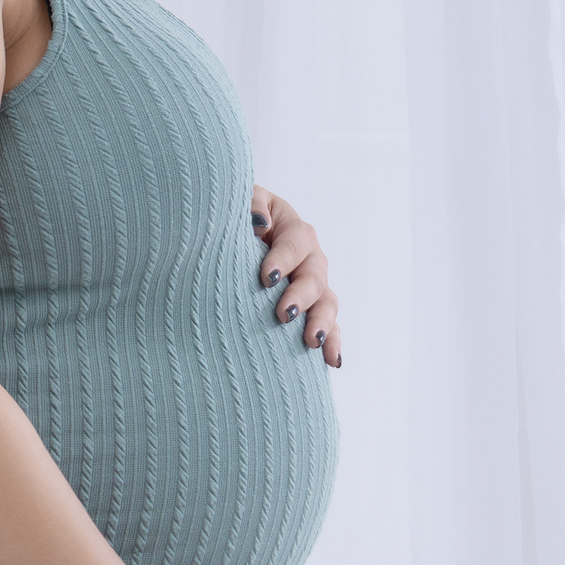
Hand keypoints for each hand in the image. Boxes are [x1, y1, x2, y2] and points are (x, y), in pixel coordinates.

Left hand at [250, 186, 341, 367]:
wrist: (231, 243)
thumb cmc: (234, 219)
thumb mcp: (237, 202)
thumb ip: (249, 203)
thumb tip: (259, 223)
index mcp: (292, 227)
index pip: (294, 242)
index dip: (283, 259)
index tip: (266, 278)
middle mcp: (308, 256)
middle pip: (314, 275)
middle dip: (301, 295)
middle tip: (284, 314)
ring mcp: (313, 283)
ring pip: (326, 302)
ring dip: (322, 322)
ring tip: (312, 341)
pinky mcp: (312, 307)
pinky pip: (329, 325)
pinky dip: (334, 342)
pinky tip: (332, 361)